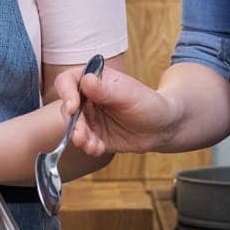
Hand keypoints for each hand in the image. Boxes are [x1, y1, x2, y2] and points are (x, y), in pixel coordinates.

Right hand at [53, 64, 176, 156]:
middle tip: (79, 136)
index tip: (73, 107)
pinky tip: (98, 149)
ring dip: (79, 138)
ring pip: (74, 127)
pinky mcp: (95, 136)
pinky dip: (89, 147)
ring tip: (90, 146)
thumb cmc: (148, 103)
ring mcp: (91, 118)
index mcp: (95, 80)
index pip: (69, 81)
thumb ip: (105, 90)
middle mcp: (88, 99)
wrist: (163, 127)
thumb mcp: (128, 94)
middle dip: (73, 123)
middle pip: (68, 108)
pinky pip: (86, 142)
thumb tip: (86, 80)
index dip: (66, 93)